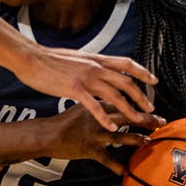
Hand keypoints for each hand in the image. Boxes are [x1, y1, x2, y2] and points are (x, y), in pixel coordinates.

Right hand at [20, 46, 155, 131]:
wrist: (31, 57)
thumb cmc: (49, 59)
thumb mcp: (77, 58)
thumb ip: (91, 64)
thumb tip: (100, 69)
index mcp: (96, 59)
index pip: (127, 64)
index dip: (142, 72)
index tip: (154, 81)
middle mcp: (95, 67)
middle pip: (126, 82)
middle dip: (140, 96)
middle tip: (150, 108)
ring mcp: (86, 78)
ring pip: (115, 96)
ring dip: (128, 109)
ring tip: (137, 120)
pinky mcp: (74, 89)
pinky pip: (94, 106)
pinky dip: (105, 118)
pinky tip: (112, 127)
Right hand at [49, 102, 161, 172]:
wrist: (46, 134)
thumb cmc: (61, 121)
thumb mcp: (80, 106)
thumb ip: (96, 104)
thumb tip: (109, 102)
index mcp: (97, 106)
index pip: (123, 103)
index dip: (138, 106)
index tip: (151, 108)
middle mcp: (99, 118)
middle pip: (127, 117)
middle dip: (146, 120)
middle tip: (161, 123)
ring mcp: (95, 134)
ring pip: (122, 136)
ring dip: (137, 139)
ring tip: (149, 142)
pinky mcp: (90, 148)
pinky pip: (107, 159)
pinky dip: (117, 166)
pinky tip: (126, 171)